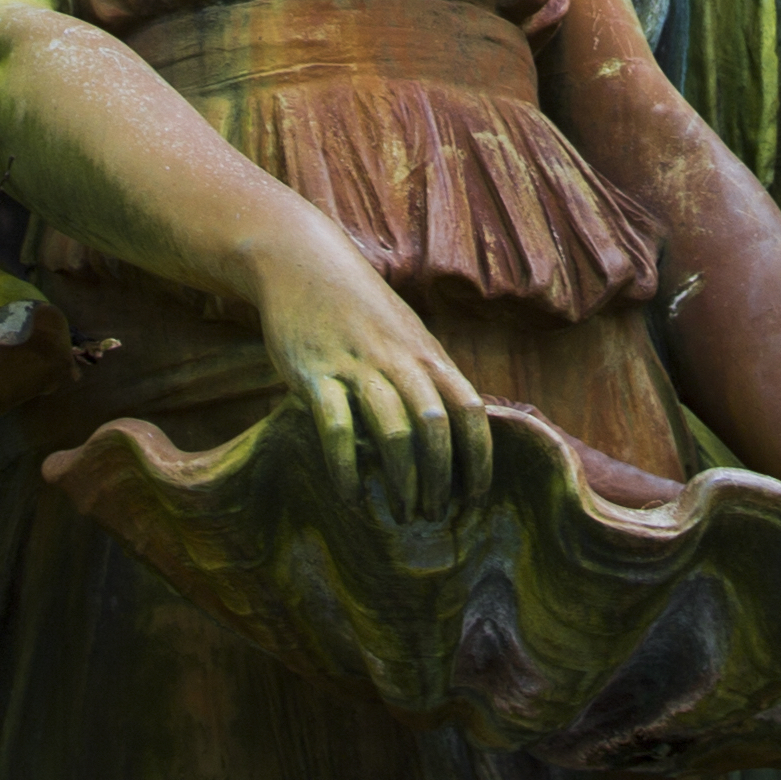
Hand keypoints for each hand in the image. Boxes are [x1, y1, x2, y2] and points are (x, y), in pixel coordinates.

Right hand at [249, 221, 492, 517]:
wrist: (302, 263)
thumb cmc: (360, 309)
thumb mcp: (406, 335)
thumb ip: (429, 376)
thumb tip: (456, 430)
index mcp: (427, 354)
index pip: (469, 410)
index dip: (478, 457)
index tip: (475, 497)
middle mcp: (400, 361)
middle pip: (435, 427)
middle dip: (439, 479)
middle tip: (433, 516)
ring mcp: (358, 367)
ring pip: (393, 431)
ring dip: (401, 480)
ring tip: (400, 515)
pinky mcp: (316, 375)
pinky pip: (336, 429)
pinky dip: (346, 468)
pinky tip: (350, 496)